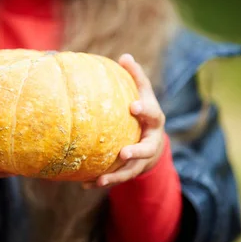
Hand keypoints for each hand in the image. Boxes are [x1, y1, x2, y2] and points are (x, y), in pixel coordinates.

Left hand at [84, 54, 165, 188]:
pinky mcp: (133, 171)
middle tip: (123, 153)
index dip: (144, 110)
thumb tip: (124, 56)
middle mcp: (152, 141)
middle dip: (137, 152)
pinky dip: (104, 181)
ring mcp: (144, 159)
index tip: (133, 106)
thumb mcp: (144, 94)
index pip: (152, 114)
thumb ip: (136, 77)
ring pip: (132, 169)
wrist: (154, 142)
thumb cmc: (144, 112)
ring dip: (117, 175)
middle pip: (147, 149)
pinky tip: (86, 185)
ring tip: (101, 179)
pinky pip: (119, 178)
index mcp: (154, 120)